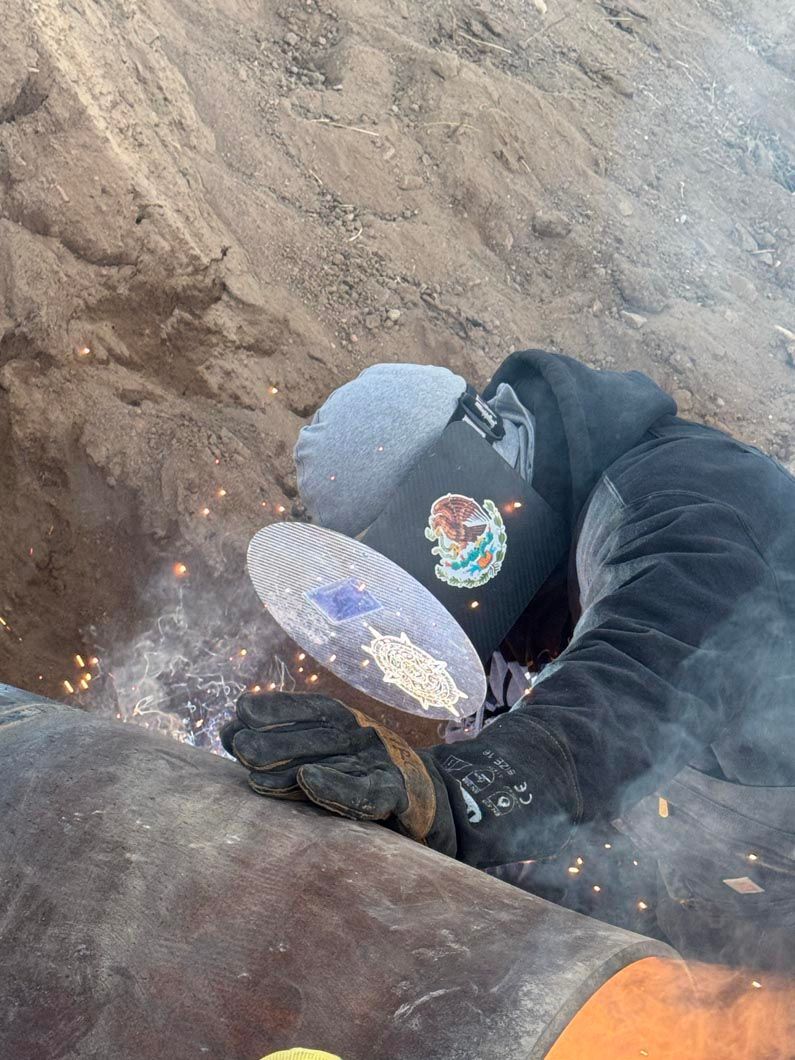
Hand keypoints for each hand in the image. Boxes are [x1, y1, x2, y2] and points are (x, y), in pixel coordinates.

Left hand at [220, 691, 452, 848]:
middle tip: (238, 746)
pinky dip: (336, 786)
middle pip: (317, 736)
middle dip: (275, 739)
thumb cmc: (370, 782)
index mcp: (351, 725)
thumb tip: (233, 736)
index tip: (241, 711)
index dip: (278, 709)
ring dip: (293, 765)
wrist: (437, 808)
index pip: (312, 710)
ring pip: (335, 761)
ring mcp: (384, 764)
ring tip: (255, 772)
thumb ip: (290, 751)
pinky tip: (309, 781)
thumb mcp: (334, 760)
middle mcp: (366, 737)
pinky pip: (365, 793)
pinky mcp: (398, 795)